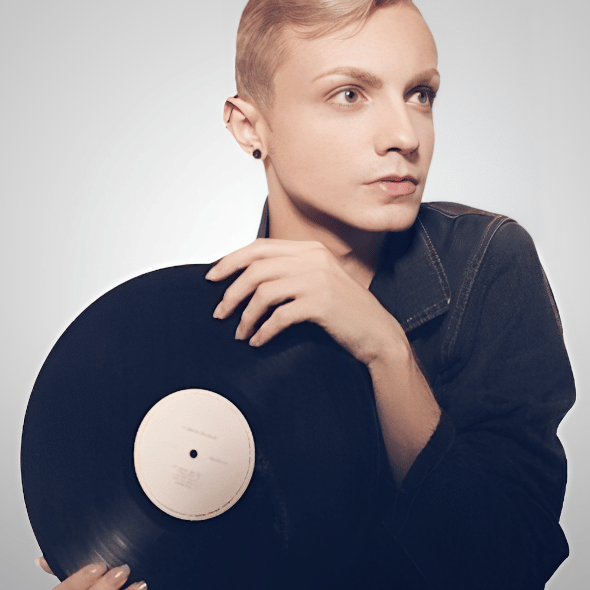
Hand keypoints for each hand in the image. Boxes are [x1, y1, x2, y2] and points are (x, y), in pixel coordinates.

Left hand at [206, 239, 440, 482]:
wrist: (378, 334)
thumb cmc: (344, 312)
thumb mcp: (317, 282)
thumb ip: (290, 273)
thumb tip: (245, 279)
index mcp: (310, 249)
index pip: (259, 247)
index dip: (231, 260)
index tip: (212, 277)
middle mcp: (314, 259)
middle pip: (256, 268)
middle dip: (231, 292)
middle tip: (219, 313)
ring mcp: (318, 280)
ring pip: (263, 292)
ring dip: (245, 316)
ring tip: (240, 333)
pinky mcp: (321, 304)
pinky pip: (279, 316)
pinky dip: (264, 331)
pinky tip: (258, 341)